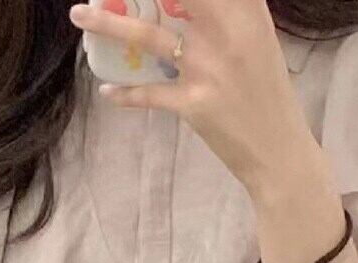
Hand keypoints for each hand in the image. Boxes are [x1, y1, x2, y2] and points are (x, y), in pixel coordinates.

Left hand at [67, 1, 312, 195]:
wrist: (279, 152)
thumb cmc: (267, 93)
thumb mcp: (258, 39)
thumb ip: (232, 11)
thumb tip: (181, 4)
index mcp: (246, 10)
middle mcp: (227, 32)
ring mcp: (207, 68)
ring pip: (145, 36)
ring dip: (106, 24)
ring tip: (78, 14)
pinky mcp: (194, 104)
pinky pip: (149, 93)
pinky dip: (126, 92)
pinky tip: (107, 90)